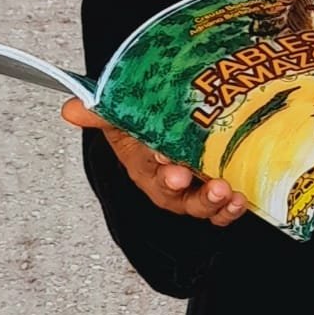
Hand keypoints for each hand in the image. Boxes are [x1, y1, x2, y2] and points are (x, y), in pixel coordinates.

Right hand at [60, 98, 248, 226]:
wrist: (165, 110)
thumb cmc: (142, 119)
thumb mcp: (121, 112)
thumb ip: (99, 111)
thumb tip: (72, 109)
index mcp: (144, 167)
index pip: (151, 174)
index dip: (162, 173)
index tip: (170, 163)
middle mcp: (169, 181)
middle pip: (180, 197)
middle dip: (195, 195)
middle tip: (208, 185)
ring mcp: (194, 184)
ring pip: (202, 203)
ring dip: (216, 202)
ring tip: (227, 192)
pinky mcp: (217, 182)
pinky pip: (222, 204)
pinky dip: (232, 206)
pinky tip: (241, 198)